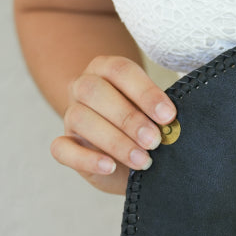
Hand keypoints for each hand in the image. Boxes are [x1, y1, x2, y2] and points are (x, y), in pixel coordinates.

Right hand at [50, 56, 176, 194]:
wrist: (129, 157)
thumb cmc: (146, 127)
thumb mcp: (155, 115)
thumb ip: (159, 113)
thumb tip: (173, 121)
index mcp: (107, 69)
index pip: (120, 70)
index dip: (145, 92)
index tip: (168, 116)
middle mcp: (84, 87)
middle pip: (95, 91)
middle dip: (129, 118)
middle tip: (155, 140)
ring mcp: (71, 116)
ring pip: (79, 118)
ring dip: (114, 141)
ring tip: (143, 160)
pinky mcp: (64, 146)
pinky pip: (62, 149)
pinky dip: (87, 159)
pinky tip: (110, 166)